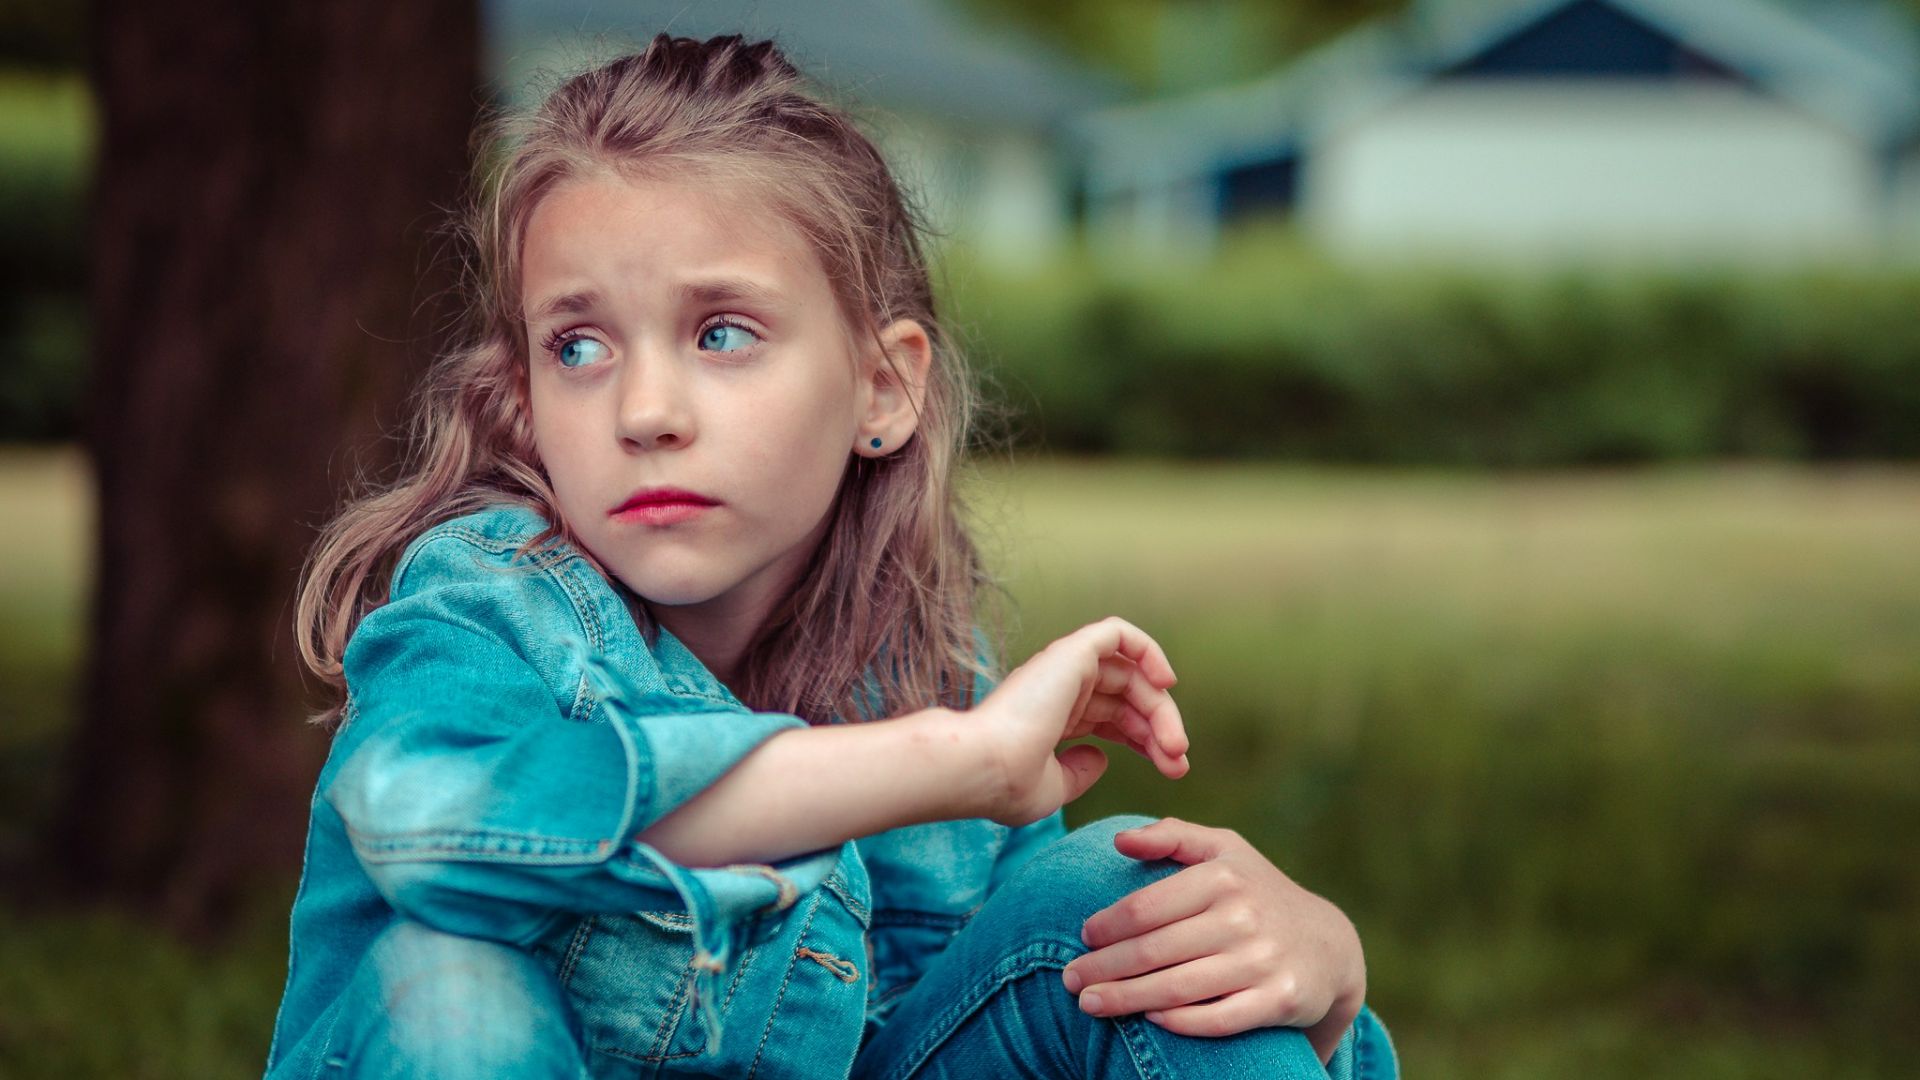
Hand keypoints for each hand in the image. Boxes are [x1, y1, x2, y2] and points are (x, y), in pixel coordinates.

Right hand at [973, 617, 1188, 825]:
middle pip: (1128, 698)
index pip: (1113, 718)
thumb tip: (1101, 757)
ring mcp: (1063, 669)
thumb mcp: (1052, 788)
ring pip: (1131, 673)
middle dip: (1160, 729)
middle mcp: (1059, 689)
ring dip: (1161, 707)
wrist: (983, 768)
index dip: (1147, 741)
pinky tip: (1166, 683)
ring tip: (1175, 745)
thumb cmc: (1007, 785)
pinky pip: (1118, 634)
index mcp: (1053, 718)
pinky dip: (1147, 650)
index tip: (1172, 770)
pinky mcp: (1071, 652)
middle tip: (1179, 763)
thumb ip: (1078, 773)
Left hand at [1061, 818, 1364, 1062]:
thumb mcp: (1224, 850)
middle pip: (1154, 950)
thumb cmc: (1257, 892)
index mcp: (1222, 876)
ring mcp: (1262, 961)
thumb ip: (1171, 836)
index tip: (1083, 938)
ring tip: (1090, 1005)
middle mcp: (1243, 917)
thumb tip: (1119, 840)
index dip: (1107, 926)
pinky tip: (1149, 1020)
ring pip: (1178, 987)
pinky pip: (1219, 1018)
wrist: (1328, 945)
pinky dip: (1180, 1022)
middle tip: (1070, 980)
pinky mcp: (1279, 1000)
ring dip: (1126, 999)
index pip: (1146, 907)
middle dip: (1103, 968)